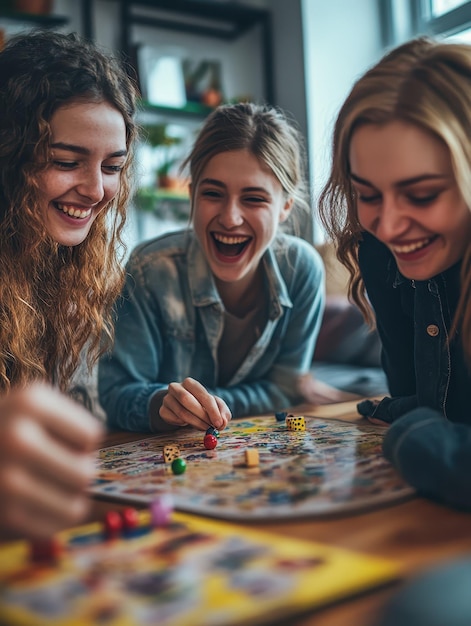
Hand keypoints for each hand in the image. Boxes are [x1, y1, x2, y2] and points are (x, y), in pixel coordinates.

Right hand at [0, 382, 102, 540]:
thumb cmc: (3, 428)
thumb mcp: (30, 406)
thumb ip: (68, 424)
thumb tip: (102, 467)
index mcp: (30, 401)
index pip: (92, 435)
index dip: (80, 441)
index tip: (57, 440)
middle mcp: (17, 436)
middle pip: (87, 471)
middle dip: (78, 473)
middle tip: (55, 468)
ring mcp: (7, 478)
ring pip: (76, 505)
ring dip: (69, 500)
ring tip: (47, 487)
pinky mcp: (3, 513)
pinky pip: (54, 527)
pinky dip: (50, 519)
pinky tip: (32, 504)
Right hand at [159, 377, 231, 431]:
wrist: (182, 406)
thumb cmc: (201, 404)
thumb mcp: (215, 405)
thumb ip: (222, 412)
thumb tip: (223, 422)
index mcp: (190, 383)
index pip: (202, 394)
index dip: (212, 410)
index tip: (219, 423)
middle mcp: (176, 387)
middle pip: (187, 400)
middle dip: (202, 415)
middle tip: (212, 427)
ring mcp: (167, 399)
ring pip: (181, 412)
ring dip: (195, 423)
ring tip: (204, 428)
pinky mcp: (162, 410)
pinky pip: (173, 420)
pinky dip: (183, 424)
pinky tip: (188, 423)